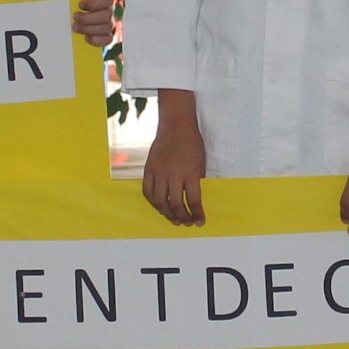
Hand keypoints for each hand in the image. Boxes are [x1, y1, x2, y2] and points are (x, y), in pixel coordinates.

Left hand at [72, 0, 116, 49]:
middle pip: (106, 16)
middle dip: (88, 18)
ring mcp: (109, 23)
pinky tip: (85, 37)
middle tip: (74, 17)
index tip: (80, 5)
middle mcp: (109, 9)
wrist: (74, 9)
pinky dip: (97, 40)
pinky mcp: (106, 35)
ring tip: (75, 27)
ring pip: (106, 28)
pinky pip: (108, 39)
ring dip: (89, 29)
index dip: (94, 4)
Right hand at [141, 91, 205, 225]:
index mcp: (190, 173)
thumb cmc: (192, 143)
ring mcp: (159, 172)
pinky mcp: (149, 169)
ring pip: (160, 201)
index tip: (200, 222)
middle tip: (187, 222)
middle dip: (183, 217)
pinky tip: (159, 206)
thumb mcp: (201, 162)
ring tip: (174, 219)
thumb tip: (194, 199)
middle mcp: (173, 174)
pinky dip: (153, 201)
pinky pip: (148, 191)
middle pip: (176, 204)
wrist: (176, 125)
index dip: (197, 214)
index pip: (194, 200)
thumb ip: (197, 180)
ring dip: (167, 213)